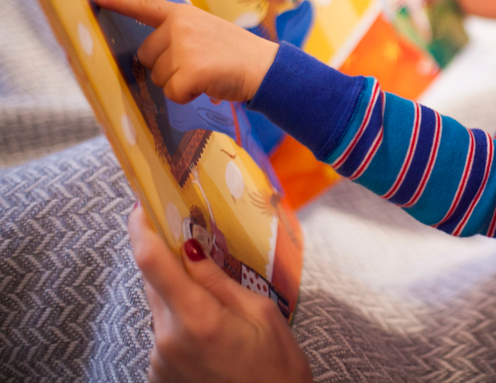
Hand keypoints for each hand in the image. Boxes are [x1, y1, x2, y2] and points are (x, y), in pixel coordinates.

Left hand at [93, 0, 277, 103]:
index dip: (119, 2)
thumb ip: (179, 35)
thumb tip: (150, 58)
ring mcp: (184, 49)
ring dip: (179, 83)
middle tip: (197, 65)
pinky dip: (187, 96)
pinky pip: (172, 93)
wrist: (266, 67)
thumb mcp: (207, 31)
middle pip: (146, 56)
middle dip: (166, 67)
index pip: (145, 6)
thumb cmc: (238, 53)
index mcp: (183, 14)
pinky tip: (207, 86)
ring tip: (207, 74)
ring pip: (159, 77)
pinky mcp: (190, 72)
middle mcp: (179, 27)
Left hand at [128, 205, 311, 382]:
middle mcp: (168, 340)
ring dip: (179, 296)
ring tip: (219, 307)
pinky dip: (182, 324)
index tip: (143, 206)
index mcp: (197, 319)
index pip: (152, 262)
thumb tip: (192, 247)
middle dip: (170, 261)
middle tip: (195, 246)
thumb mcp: (260, 313)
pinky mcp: (158, 375)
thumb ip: (219, 281)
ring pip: (160, 308)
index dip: (142, 228)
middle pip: (153, 282)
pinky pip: (164, 334)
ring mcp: (159, 361)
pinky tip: (212, 336)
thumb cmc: (277, 367)